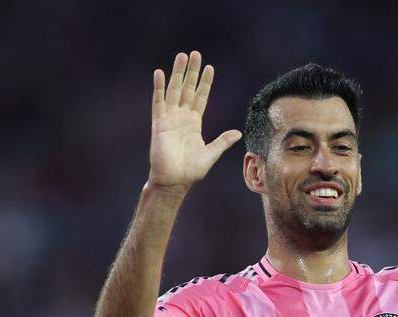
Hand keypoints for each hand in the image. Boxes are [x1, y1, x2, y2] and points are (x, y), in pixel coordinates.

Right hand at [148, 51, 242, 191]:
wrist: (174, 181)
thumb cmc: (191, 171)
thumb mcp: (211, 154)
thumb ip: (222, 142)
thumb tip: (238, 133)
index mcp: (194, 123)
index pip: (201, 97)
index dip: (205, 83)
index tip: (210, 68)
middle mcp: (182, 117)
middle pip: (188, 89)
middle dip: (192, 71)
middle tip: (195, 53)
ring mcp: (169, 118)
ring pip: (174, 90)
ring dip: (177, 73)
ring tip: (182, 56)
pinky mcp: (159, 124)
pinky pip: (158, 102)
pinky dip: (159, 87)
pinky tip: (159, 73)